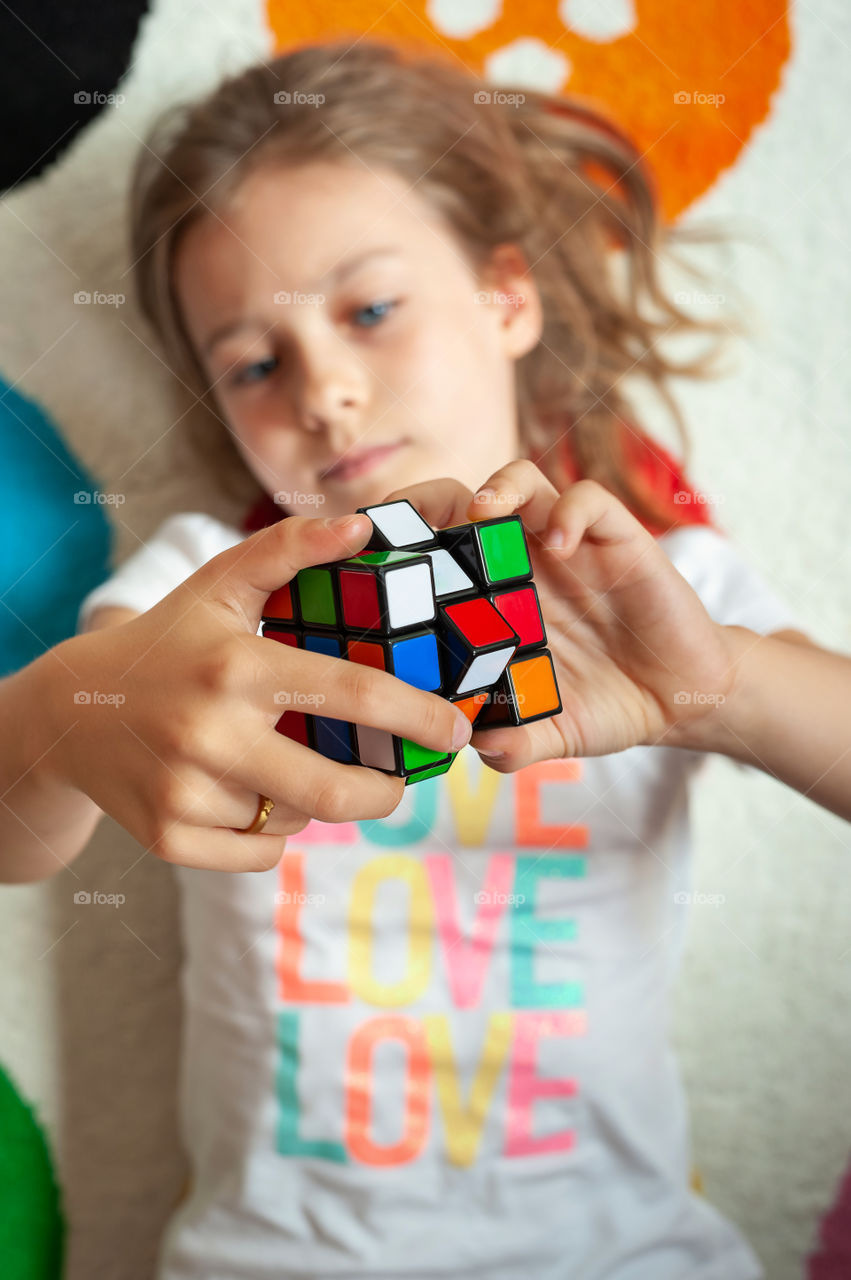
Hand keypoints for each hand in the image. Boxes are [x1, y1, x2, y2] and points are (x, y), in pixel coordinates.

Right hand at [43, 514, 471, 869]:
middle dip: (387, 791)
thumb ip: (290, 547)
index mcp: (237, 667)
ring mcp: (186, 793)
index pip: (354, 697)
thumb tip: (362, 526)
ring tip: (289, 763)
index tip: (456, 730)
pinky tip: (247, 792)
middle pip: (336, 791)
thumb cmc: (168, 641)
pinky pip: (260, 851)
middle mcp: (211, 734)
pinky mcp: (169, 840)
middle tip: (399, 780)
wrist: (73, 711)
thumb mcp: (220, 585)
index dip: (419, 717)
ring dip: (315, 799)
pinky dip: (272, 829)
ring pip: (297, 819)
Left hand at [384, 461, 735, 771]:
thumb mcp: (553, 732)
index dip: (397, 546)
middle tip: (405, 519)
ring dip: (498, 487)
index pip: (431, 553)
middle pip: (461, 502)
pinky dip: (572, 512)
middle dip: (427, 500)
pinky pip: (590, 501)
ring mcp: (568, 546)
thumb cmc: (603, 705)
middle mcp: (522, 562)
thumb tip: (483, 754)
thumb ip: (520, 743)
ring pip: (523, 482)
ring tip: (484, 512)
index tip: (363, 555)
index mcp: (492, 600)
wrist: (676, 699)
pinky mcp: (618, 539)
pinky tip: (562, 545)